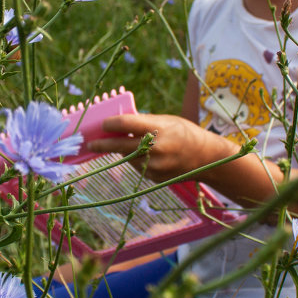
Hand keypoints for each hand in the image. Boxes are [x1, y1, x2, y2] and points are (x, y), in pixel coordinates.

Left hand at [87, 113, 233, 182]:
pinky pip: (137, 166)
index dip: (110, 124)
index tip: (103, 124)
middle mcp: (156, 148)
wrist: (207, 158)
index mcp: (159, 129)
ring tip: (128, 144)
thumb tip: (117, 124)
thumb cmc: (185, 132)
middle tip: (91, 143)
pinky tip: (147, 155)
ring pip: (128, 157)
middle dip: (102, 144)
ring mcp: (155, 165)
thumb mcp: (166, 120)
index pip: (126, 124)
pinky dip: (136, 160)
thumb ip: (143, 122)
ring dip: (123, 151)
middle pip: (120, 146)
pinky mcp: (154, 177)